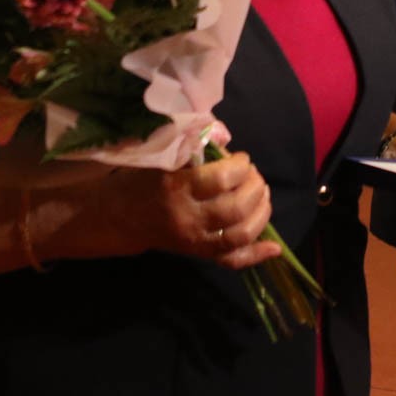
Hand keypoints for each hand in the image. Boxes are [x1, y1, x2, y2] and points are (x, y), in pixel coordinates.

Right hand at [126, 151, 279, 270]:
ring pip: (239, 234)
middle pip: (235, 208)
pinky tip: (274, 247)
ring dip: (261, 213)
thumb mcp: (164, 154)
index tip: (241, 158)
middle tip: (253, 174)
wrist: (121, 216)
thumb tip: (225, 134)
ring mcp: (194, 240)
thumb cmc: (145, 178)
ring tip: (262, 194)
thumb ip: (194, 142)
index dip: (241, 166)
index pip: (222, 180)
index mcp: (177, 188)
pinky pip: (230, 261)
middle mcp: (187, 217)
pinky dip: (255, 255)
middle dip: (254, 187)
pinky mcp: (198, 254)